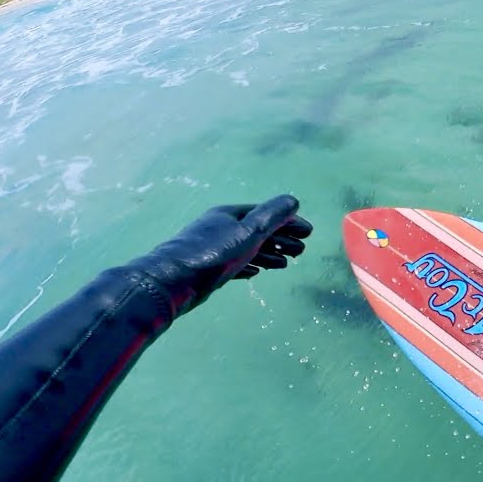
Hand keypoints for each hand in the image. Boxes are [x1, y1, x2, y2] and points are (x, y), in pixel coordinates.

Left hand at [127, 195, 313, 316]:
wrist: (173, 281)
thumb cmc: (214, 253)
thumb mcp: (248, 231)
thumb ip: (272, 216)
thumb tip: (293, 200)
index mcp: (230, 215)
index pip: (265, 213)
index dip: (288, 222)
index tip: (308, 232)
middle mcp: (220, 228)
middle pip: (258, 230)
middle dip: (281, 239)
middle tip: (302, 251)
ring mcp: (213, 248)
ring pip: (248, 248)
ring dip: (269, 254)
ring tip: (286, 264)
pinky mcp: (208, 268)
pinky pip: (235, 263)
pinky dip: (250, 265)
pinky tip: (257, 273)